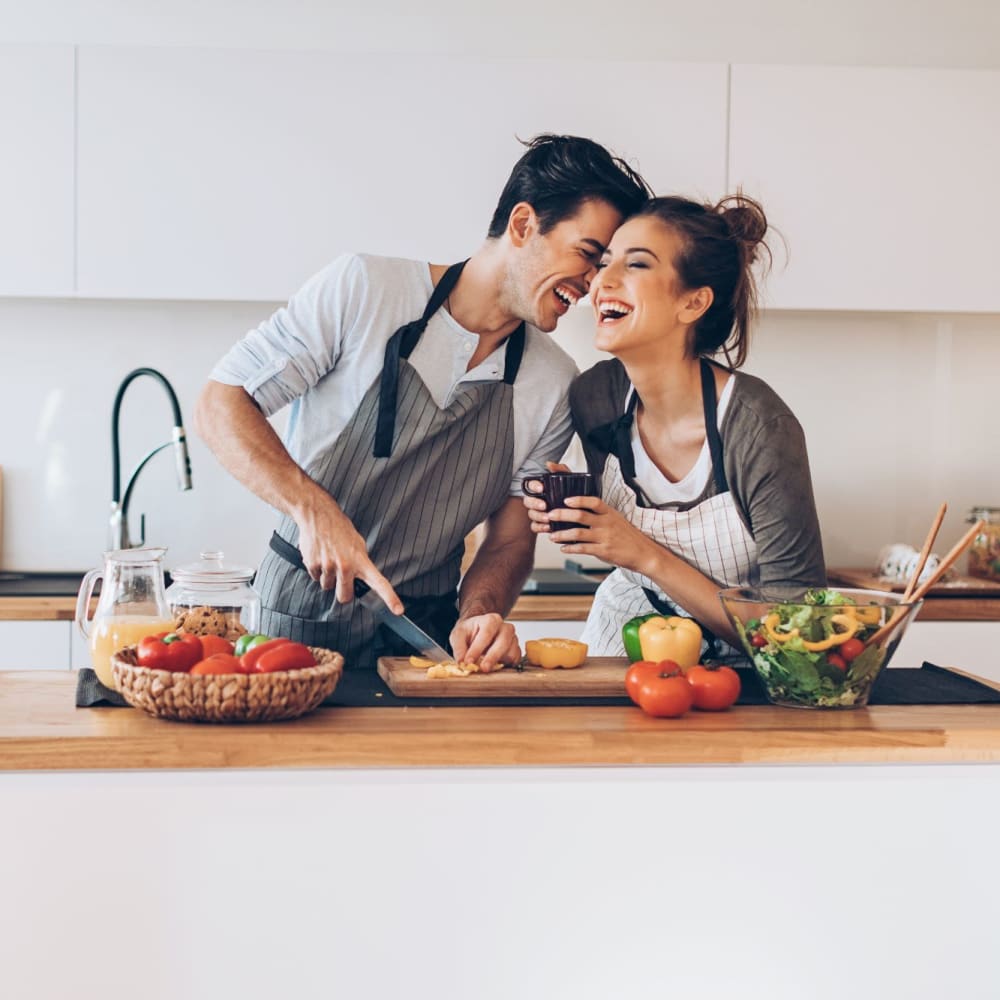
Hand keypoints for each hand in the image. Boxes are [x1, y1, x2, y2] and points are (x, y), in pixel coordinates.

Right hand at [295, 496, 402, 612]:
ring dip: (328, 577)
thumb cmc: (340, 529)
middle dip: (342, 592)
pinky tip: (319, 555)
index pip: (380, 583)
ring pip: (327, 586)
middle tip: (341, 577)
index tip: (398, 610)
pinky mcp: (313, 565)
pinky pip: (315, 578)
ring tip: (328, 557)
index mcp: (361, 561)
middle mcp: (346, 566)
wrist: (319, 515)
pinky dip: (316, 570)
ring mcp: (329, 566)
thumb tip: (362, 579)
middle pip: (344, 597)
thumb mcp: (357, 544)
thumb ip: (360, 563)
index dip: (390, 598)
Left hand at [450, 614, 521, 672]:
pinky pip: (515, 660)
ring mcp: (513, 639)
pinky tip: (495, 666)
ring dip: (499, 662)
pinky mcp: (516, 651)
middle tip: (483, 668)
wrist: (477, 633)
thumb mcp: (458, 636)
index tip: (468, 661)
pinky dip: (506, 666)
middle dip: (492, 657)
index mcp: (491, 620)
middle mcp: (505, 628)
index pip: (486, 633)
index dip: (477, 648)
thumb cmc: (469, 633)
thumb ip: (459, 648)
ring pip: (511, 652)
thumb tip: (461, 662)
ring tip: (485, 666)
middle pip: (503, 642)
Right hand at [522, 460, 570, 534]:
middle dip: (534, 503)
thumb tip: (549, 464)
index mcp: (542, 490)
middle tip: (544, 505)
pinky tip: (548, 527)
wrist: (585, 513)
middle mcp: (538, 500)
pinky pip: (535, 526)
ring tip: (547, 518)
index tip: (541, 488)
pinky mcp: (542, 524)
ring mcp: (539, 513)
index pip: (531, 485)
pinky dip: (540, 527)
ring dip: (538, 516)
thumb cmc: (575, 495)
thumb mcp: (570, 480)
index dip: (534, 486)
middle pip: (528, 501)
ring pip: (531, 514)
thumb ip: (561, 470)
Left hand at [547, 495, 657, 573]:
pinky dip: (570, 548)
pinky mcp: (603, 551)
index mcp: (609, 513)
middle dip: (562, 515)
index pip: (593, 501)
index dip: (579, 499)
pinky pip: (583, 548)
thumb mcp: (616, 519)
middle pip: (581, 515)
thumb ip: (599, 515)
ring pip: (578, 533)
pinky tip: (563, 548)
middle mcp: (606, 523)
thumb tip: (578, 511)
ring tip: (552, 535)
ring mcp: (604, 537)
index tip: (566, 499)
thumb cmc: (627, 535)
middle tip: (550, 515)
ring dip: (562, 534)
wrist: (643, 552)